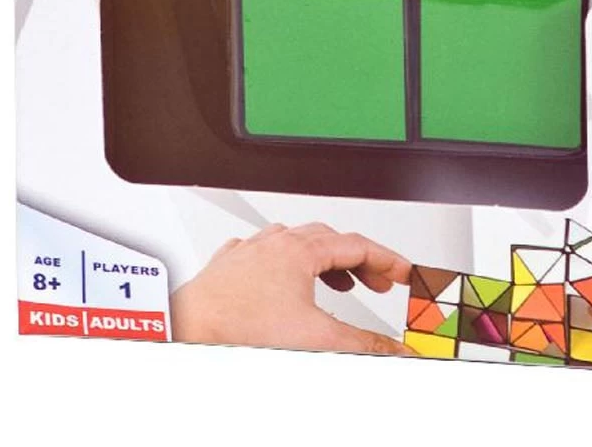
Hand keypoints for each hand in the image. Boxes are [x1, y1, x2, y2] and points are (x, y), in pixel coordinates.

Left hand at [170, 221, 411, 354]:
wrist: (187, 330)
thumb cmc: (240, 327)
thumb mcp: (316, 339)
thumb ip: (363, 346)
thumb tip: (397, 350)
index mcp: (301, 250)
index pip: (357, 245)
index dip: (387, 259)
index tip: (404, 272)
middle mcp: (274, 243)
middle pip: (328, 240)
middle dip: (357, 261)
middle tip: (376, 282)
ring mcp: (248, 253)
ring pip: (293, 242)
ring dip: (321, 260)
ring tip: (334, 282)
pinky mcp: (226, 269)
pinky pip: (260, 253)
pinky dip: (281, 265)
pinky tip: (279, 280)